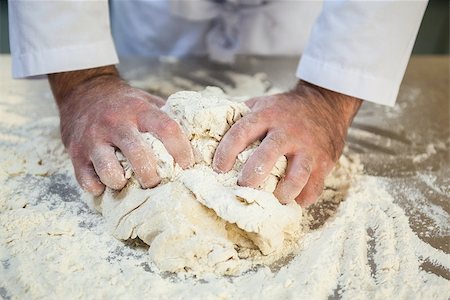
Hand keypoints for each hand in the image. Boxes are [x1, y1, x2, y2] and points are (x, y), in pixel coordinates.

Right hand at [48, 66, 192, 195]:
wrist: (82, 92)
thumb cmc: (123, 102)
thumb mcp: (146, 100)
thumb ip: (166, 116)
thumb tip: (196, 136)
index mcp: (139, 110)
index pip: (167, 128)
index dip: (181, 149)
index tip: (187, 164)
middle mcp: (116, 122)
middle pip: (138, 153)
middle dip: (151, 176)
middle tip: (156, 182)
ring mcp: (93, 137)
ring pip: (109, 169)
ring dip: (121, 183)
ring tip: (126, 183)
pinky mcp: (75, 152)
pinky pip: (86, 179)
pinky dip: (98, 187)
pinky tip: (105, 184)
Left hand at [213, 80, 360, 206]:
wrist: (325, 103)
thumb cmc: (285, 108)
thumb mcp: (262, 104)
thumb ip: (241, 118)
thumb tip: (210, 134)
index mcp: (267, 115)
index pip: (241, 133)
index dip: (226, 152)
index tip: (218, 169)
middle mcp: (287, 131)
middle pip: (267, 156)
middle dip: (251, 176)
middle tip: (242, 187)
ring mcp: (308, 147)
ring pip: (296, 175)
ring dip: (282, 192)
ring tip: (273, 199)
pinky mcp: (324, 160)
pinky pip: (315, 185)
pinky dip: (303, 198)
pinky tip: (293, 201)